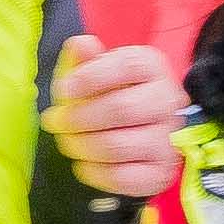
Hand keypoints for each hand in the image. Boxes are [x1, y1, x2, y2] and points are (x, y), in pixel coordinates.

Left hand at [47, 38, 183, 204]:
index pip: (127, 66)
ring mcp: (168, 140)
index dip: (90, 77)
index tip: (63, 90)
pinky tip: (84, 163)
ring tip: (67, 141)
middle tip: (55, 121)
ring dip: (81, 145)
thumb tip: (80, 45)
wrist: (147, 130)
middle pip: (120, 109)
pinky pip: (122, 178)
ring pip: (117, 146)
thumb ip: (87, 58)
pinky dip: (94, 172)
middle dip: (78, 117)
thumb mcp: (100, 69)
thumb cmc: (115, 93)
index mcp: (152, 67)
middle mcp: (167, 101)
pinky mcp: (160, 173)